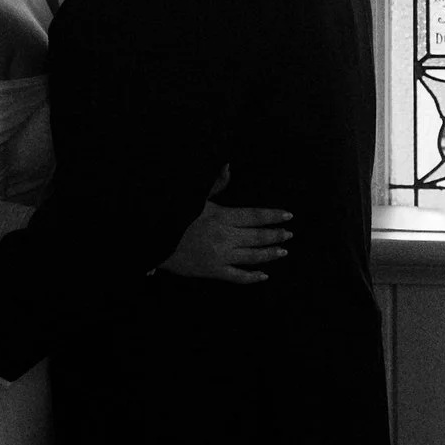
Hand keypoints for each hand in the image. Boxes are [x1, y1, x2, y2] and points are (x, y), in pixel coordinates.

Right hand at [161, 162, 290, 287]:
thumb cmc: (174, 216)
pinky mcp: (213, 271)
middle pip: (257, 236)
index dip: (273, 215)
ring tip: (283, 252)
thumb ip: (215, 184)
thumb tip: (228, 166)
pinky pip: (238, 277)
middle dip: (275, 235)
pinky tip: (263, 275)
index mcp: (222, 216)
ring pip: (252, 256)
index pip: (254, 215)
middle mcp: (225, 236)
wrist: (155, 240)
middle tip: (289, 234)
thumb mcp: (195, 197)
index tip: (288, 215)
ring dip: (270, 254)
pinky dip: (252, 277)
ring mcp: (220, 256)